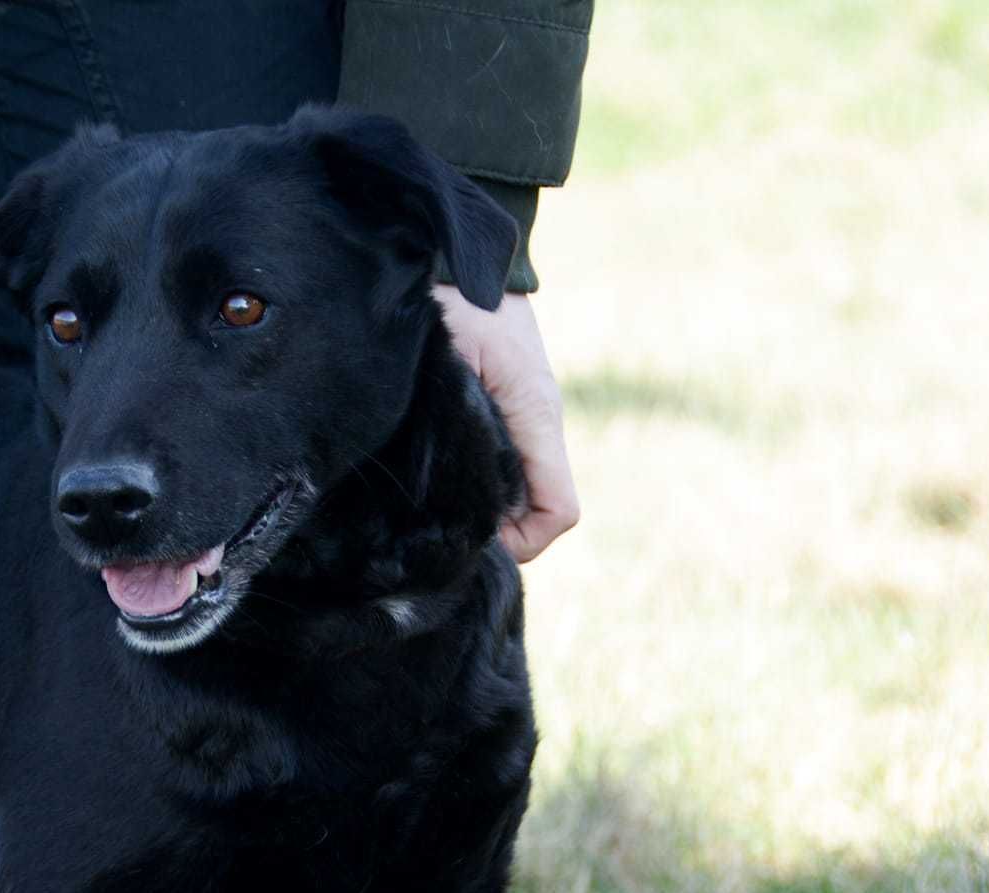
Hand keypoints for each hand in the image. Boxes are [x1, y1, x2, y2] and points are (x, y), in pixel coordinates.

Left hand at [434, 285, 578, 562]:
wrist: (466, 254)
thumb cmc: (460, 303)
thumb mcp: (459, 371)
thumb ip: (470, 434)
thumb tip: (462, 498)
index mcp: (538, 420)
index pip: (557, 514)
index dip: (520, 543)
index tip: (470, 541)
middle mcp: (539, 424)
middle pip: (535, 512)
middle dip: (494, 530)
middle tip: (437, 526)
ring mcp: (526, 416)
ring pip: (517, 491)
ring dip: (480, 505)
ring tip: (431, 501)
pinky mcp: (505, 406)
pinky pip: (503, 463)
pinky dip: (476, 480)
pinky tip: (435, 472)